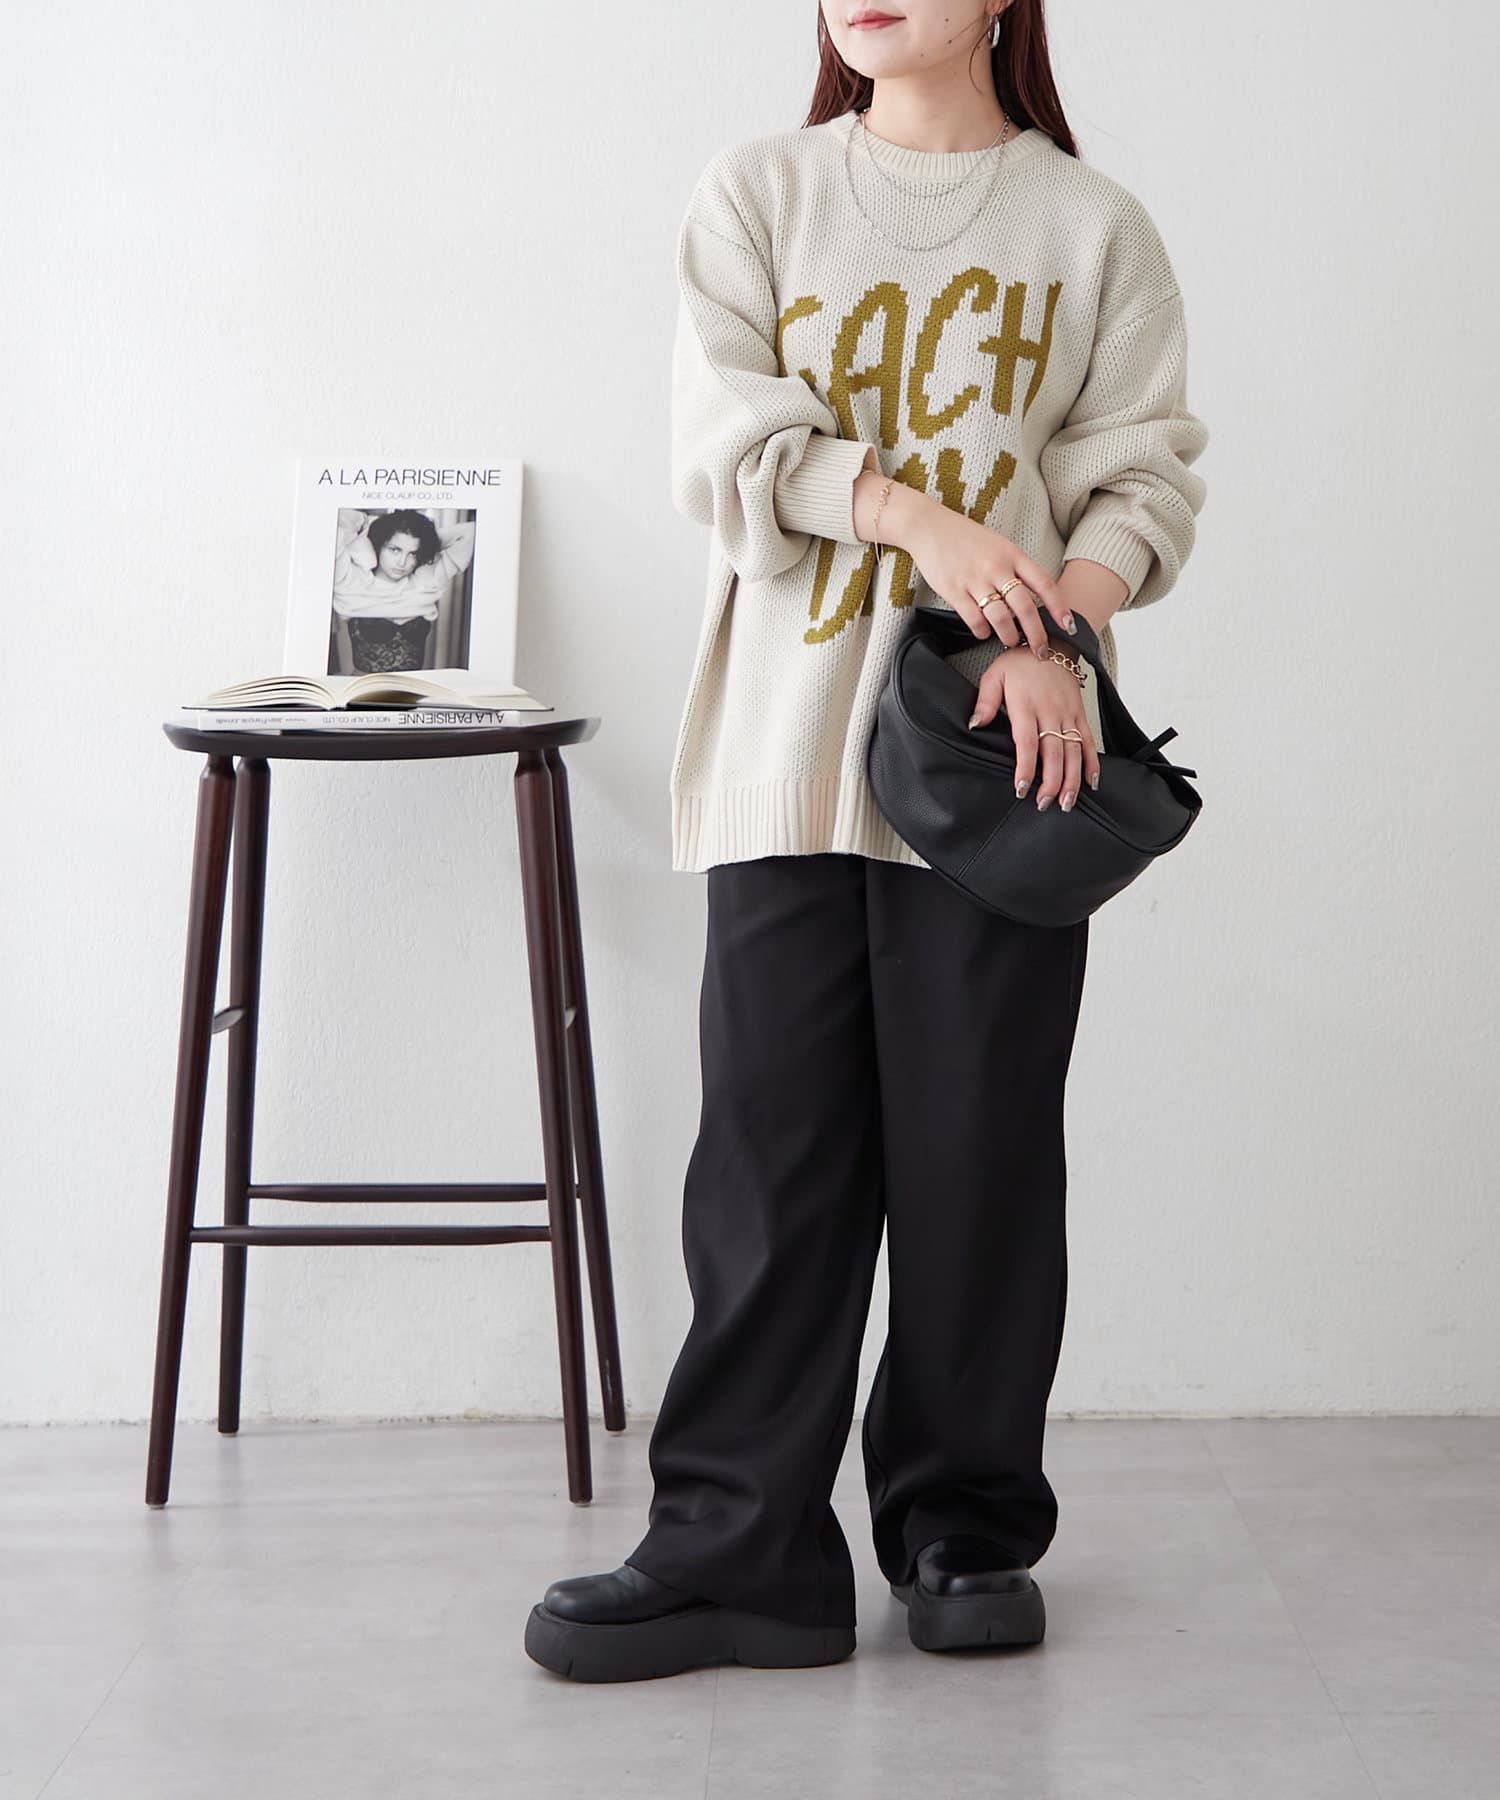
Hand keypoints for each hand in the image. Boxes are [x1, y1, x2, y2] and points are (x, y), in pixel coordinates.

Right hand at [905, 504, 1075, 650]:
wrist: (930, 527)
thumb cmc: (966, 538)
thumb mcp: (999, 545)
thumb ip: (1016, 568)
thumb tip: (1033, 597)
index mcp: (1013, 554)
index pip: (1043, 584)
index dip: (1059, 608)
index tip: (1068, 626)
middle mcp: (997, 567)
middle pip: (1025, 607)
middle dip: (1036, 634)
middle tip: (1040, 651)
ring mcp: (975, 579)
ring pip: (1000, 617)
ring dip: (1008, 636)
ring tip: (1010, 642)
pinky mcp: (954, 590)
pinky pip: (974, 619)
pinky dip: (982, 631)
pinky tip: (983, 632)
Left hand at [969, 642, 1100, 811]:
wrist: (1051, 642)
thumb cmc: (1019, 663)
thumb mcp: (994, 675)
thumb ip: (985, 701)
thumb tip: (974, 724)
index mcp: (1026, 705)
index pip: (1027, 742)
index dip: (1026, 767)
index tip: (1022, 788)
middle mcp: (1050, 711)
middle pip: (1053, 752)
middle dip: (1051, 782)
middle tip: (1043, 804)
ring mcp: (1068, 714)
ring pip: (1073, 752)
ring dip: (1072, 780)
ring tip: (1066, 803)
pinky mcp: (1080, 714)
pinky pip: (1088, 741)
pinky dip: (1092, 762)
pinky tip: (1091, 783)